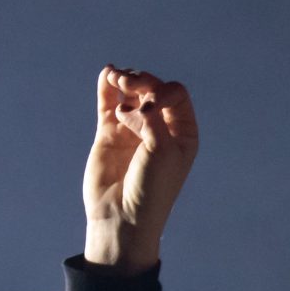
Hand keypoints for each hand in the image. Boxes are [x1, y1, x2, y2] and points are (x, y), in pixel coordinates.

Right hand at [82, 64, 197, 271]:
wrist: (122, 217)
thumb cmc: (151, 189)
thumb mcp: (162, 151)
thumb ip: (152, 119)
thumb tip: (134, 101)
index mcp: (183, 133)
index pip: (176, 95)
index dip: (162, 91)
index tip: (150, 106)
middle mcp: (160, 128)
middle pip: (153, 89)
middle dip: (141, 82)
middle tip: (127, 85)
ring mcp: (134, 130)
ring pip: (131, 94)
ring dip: (124, 80)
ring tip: (115, 77)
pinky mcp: (109, 134)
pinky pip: (109, 104)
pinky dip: (107, 88)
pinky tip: (106, 74)